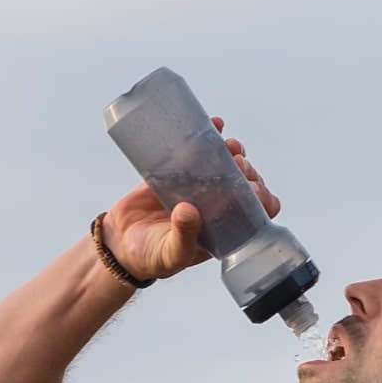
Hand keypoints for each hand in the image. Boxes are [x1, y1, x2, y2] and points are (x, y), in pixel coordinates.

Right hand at [99, 118, 280, 282]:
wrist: (120, 243)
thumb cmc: (151, 258)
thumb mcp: (170, 254)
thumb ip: (183, 237)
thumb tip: (190, 211)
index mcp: (223, 228)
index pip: (255, 213)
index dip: (261, 199)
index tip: (252, 188)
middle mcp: (216, 206)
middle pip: (245, 184)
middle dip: (247, 171)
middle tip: (238, 164)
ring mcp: (198, 187)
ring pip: (226, 165)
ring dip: (234, 152)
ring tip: (230, 145)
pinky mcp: (178, 172)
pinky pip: (198, 151)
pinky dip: (210, 136)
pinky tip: (215, 124)